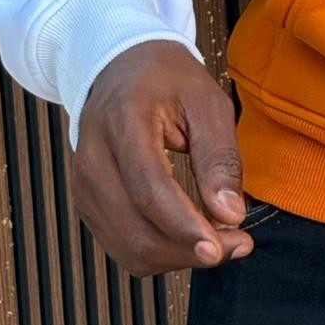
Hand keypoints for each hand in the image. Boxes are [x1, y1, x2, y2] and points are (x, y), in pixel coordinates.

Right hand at [71, 40, 255, 276]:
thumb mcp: (206, 100)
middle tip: (239, 244)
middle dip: (190, 249)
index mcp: (122, 123)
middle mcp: (93, 161)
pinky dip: (162, 252)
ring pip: (129, 248)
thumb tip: (231, 214)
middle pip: (137, 230)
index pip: (149, 189)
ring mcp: (85, 187)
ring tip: (223, 240)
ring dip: (178, 256)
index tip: (223, 246)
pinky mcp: (89, 205)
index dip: (185, 226)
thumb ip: (219, 156)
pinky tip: (193, 237)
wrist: (121, 68)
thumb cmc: (167, 78)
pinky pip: (123, 246)